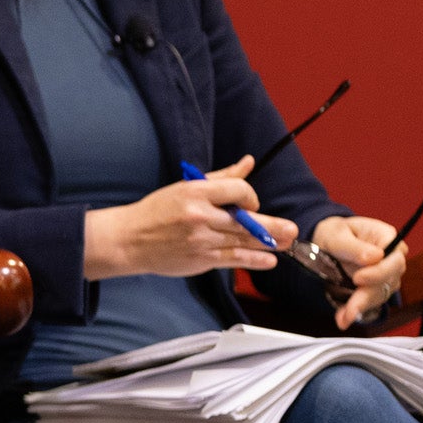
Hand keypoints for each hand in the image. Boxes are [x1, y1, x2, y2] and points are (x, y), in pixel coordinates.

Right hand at [84, 154, 297, 279]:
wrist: (129, 240)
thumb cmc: (158, 211)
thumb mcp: (185, 187)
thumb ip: (221, 178)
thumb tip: (248, 162)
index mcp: (195, 193)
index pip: (237, 191)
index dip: (250, 197)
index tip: (251, 203)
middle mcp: (199, 216)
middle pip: (245, 221)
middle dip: (272, 226)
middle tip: (292, 230)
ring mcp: (200, 240)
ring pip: (242, 242)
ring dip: (268, 244)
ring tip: (286, 244)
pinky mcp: (200, 260)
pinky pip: (232, 259)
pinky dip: (252, 260)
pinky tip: (268, 260)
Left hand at [316, 214, 406, 328]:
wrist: (326, 244)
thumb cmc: (334, 233)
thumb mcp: (337, 235)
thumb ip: (355, 247)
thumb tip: (376, 256)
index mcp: (386, 237)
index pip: (394, 258)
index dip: (379, 271)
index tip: (358, 279)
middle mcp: (391, 258)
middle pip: (389, 280)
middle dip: (368, 295)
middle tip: (351, 308)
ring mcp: (386, 276)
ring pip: (380, 294)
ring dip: (361, 307)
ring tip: (344, 317)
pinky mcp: (376, 289)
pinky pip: (369, 302)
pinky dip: (355, 311)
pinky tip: (343, 318)